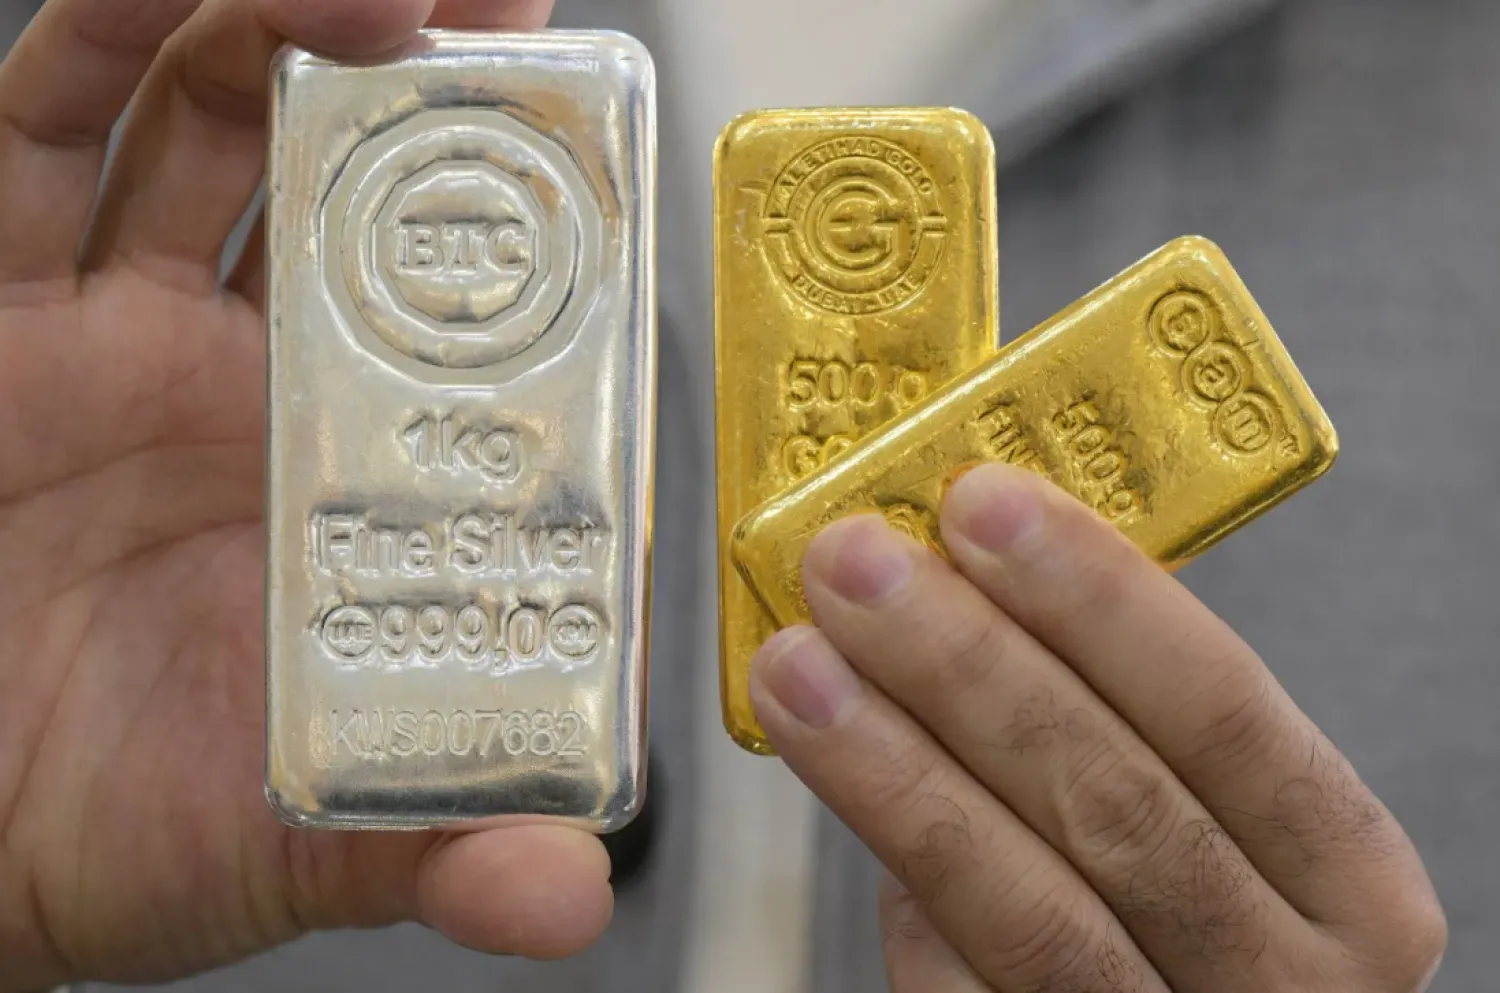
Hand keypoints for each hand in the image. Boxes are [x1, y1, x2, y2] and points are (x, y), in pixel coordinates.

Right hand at [0, 2, 618, 989]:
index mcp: (353, 484)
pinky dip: (110, 37)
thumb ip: (426, 849)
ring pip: (212, 123)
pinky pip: (45, 131)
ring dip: (290, 26)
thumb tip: (566, 894)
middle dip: (432, 89)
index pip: (471, 333)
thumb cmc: (98, 833)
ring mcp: (122, 324)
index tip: (604, 152)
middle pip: (358, 193)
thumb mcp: (281, 844)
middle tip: (514, 13)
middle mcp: (254, 383)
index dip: (540, 241)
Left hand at [751, 463, 1445, 991]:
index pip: (1226, 712)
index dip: (1098, 600)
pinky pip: (960, 986)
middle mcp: (1287, 984)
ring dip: (895, 767)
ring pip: (1028, 909)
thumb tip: (958, 577)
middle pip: (1116, 804)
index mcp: (1352, 885)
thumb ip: (1123, 720)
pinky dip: (900, 889)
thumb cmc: (1194, 910)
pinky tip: (845, 794)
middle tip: (854, 563)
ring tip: (798, 665)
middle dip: (968, 666)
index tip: (980, 501)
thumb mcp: (1220, 818)